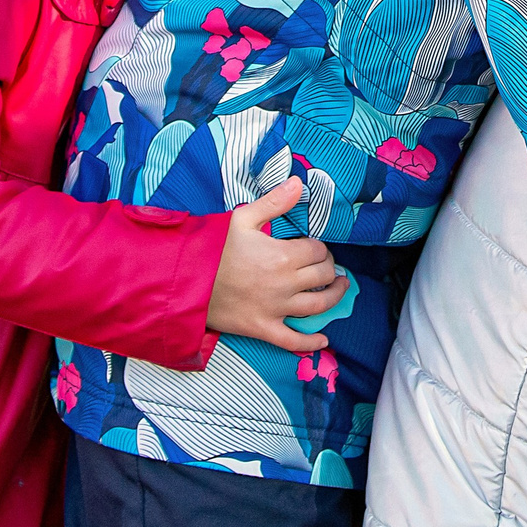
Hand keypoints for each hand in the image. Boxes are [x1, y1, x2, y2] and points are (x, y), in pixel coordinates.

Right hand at [205, 176, 347, 351]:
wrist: (185, 281)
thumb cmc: (214, 248)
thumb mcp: (243, 218)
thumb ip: (274, 202)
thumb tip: (299, 183)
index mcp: (283, 256)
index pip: (318, 252)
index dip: (321, 248)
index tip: (316, 248)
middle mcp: (285, 284)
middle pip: (323, 277)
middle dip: (329, 269)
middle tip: (327, 266)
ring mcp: (275, 309)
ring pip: (318, 306)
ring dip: (334, 297)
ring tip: (340, 288)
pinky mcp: (263, 328)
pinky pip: (293, 341)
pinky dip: (310, 343)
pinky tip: (323, 340)